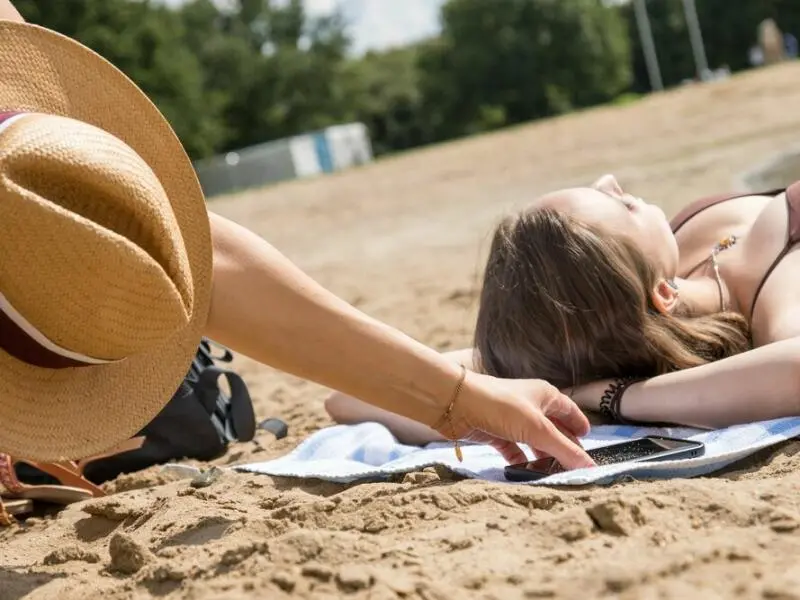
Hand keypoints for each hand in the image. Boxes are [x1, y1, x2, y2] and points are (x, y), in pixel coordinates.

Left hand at [437, 371, 594, 469]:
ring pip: (533, 442)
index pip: (569, 411)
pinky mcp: (495, 433)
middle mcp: (530, 406)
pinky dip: (520, 462)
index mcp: (545, 395)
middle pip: (552, 430)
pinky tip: (525, 474)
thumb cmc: (500, 405)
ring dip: (542, 459)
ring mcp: (511, 420)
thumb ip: (564, 449)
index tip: (589, 442)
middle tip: (574, 469)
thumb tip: (590, 468)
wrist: (456, 403)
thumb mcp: (538, 429)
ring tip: (552, 477)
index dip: (579, 425)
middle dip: (562, 448)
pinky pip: (513, 451)